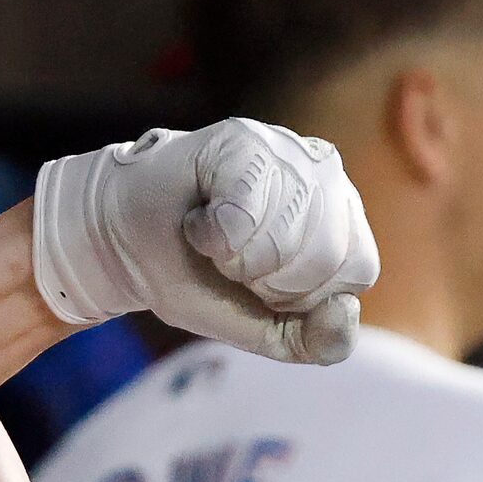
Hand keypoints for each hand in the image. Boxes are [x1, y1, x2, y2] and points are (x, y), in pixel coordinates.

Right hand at [33, 118, 379, 364]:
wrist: (127, 246)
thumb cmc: (201, 278)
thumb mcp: (265, 330)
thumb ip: (319, 342)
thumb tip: (347, 309)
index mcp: (345, 221)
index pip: (355, 272)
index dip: (299, 294)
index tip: (259, 281)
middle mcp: (325, 177)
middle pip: (325, 254)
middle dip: (268, 278)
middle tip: (234, 259)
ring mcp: (287, 151)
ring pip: (288, 235)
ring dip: (239, 257)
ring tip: (218, 239)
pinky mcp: (245, 140)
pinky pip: (247, 212)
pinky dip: (215, 235)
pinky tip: (201, 222)